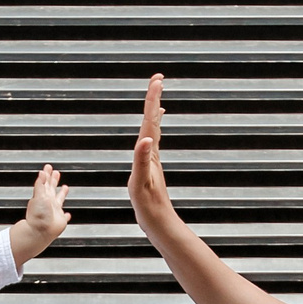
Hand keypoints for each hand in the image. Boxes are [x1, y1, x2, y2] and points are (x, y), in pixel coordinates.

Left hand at [26, 163, 68, 240]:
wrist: (40, 231)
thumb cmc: (38, 215)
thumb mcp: (38, 196)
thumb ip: (40, 185)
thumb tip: (41, 172)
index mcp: (42, 196)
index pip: (45, 182)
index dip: (47, 174)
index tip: (48, 167)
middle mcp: (48, 203)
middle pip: (52, 189)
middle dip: (54, 180)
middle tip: (56, 172)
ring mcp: (54, 211)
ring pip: (59, 200)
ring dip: (62, 193)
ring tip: (65, 187)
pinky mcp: (60, 220)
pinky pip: (64, 217)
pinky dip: (66, 215)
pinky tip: (68, 215)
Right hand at [128, 74, 175, 228]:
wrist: (160, 224)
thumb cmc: (150, 207)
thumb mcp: (142, 183)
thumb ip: (143, 161)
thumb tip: (146, 138)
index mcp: (150, 153)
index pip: (151, 120)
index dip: (152, 99)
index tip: (157, 79)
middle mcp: (153, 154)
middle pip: (153, 121)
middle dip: (154, 99)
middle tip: (157, 79)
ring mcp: (152, 161)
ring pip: (153, 131)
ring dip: (154, 113)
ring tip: (156, 99)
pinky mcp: (150, 169)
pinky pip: (151, 144)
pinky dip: (152, 133)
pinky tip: (152, 134)